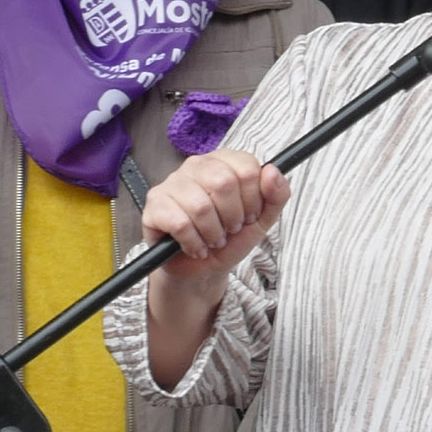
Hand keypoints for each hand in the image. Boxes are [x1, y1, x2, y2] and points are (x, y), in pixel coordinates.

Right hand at [144, 148, 290, 285]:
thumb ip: (277, 195)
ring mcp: (172, 182)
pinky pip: (179, 223)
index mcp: (224, 162)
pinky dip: (193, 243)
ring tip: (213, 240)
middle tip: (230, 229)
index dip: (253, 199)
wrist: (203, 269)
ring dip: (213, 233)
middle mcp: (196, 165)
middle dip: (233, 217)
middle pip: (223, 183)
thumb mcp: (262, 220)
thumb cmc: (230, 238)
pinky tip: (196, 247)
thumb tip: (273, 170)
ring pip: (200, 206)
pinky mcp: (155, 204)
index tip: (249, 215)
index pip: (247, 168)